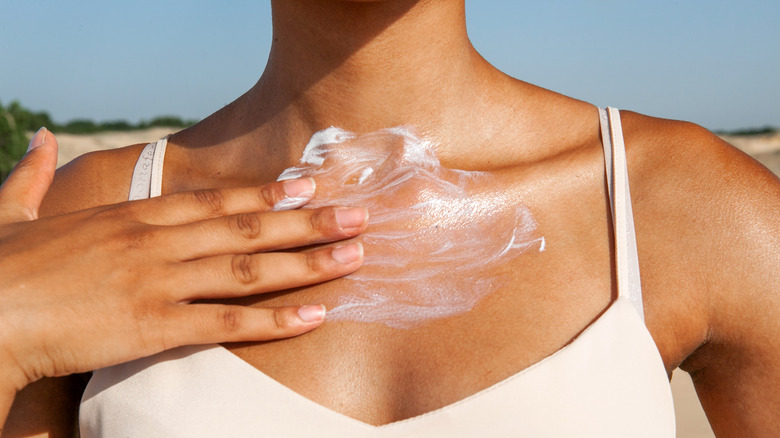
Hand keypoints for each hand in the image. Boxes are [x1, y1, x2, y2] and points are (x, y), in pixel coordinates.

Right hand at [0, 128, 366, 393]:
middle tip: (357, 216)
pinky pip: (226, 322)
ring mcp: (158, 282)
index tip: (307, 184)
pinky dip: (274, 320)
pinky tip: (314, 315)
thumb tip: (38, 136)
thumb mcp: (11, 210)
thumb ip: (34, 174)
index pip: (213, 200)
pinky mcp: (152, 325)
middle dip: (306, 222)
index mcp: (131, 216)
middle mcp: (155, 243)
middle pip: (246, 228)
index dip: (265, 192)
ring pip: (248, 269)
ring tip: (353, 256)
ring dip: (306, 262)